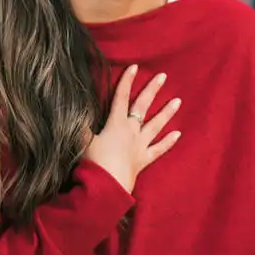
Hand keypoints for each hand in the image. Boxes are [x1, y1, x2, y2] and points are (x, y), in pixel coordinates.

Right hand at [83, 65, 181, 192]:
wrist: (106, 187)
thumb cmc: (93, 162)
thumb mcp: (83, 140)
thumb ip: (82, 124)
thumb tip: (76, 108)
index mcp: (116, 124)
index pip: (121, 97)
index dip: (127, 81)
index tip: (134, 66)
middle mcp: (131, 131)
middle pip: (142, 106)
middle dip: (152, 90)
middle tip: (163, 76)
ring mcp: (140, 146)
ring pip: (156, 126)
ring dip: (167, 112)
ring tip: (178, 100)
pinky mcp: (143, 161)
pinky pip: (159, 149)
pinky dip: (168, 142)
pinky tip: (178, 134)